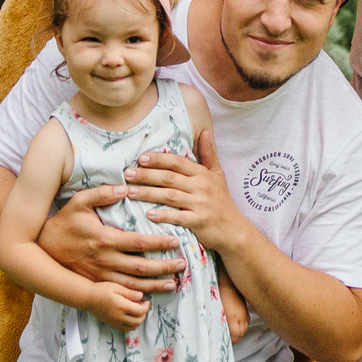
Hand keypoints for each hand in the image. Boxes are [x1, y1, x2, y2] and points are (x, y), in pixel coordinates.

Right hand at [37, 185, 185, 289]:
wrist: (43, 247)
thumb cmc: (65, 222)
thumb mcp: (80, 202)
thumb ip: (102, 194)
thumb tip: (125, 188)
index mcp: (104, 239)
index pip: (138, 243)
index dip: (159, 243)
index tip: (177, 241)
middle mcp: (104, 260)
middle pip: (141, 267)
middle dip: (164, 267)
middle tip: (183, 264)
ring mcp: (101, 275)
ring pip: (133, 284)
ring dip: (155, 285)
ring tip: (174, 283)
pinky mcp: (97, 283)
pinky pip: (121, 292)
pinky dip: (138, 294)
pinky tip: (152, 293)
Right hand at [76, 277, 153, 333]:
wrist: (88, 298)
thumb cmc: (102, 289)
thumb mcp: (116, 287)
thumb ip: (129, 292)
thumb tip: (141, 296)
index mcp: (121, 306)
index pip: (140, 311)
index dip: (146, 307)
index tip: (146, 300)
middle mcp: (119, 317)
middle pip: (138, 321)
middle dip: (144, 314)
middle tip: (143, 305)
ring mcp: (115, 322)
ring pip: (133, 327)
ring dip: (139, 320)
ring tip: (137, 311)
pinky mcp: (112, 324)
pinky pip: (126, 329)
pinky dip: (132, 325)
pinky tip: (130, 316)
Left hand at [125, 128, 245, 253]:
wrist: (234, 230)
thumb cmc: (222, 201)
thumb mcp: (218, 175)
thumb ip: (208, 154)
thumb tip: (204, 131)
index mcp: (203, 174)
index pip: (177, 162)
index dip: (158, 159)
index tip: (140, 158)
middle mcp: (202, 186)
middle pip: (169, 177)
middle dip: (146, 175)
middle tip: (127, 174)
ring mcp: (201, 204)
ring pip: (169, 196)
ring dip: (148, 193)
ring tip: (130, 192)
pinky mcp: (199, 222)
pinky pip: (178, 217)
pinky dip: (163, 215)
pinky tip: (148, 214)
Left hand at [216, 276, 250, 341]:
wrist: (225, 278)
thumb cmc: (216, 292)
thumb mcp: (214, 309)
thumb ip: (216, 321)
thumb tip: (215, 330)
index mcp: (232, 317)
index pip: (234, 335)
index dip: (230, 341)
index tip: (223, 344)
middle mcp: (240, 316)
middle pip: (240, 333)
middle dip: (234, 339)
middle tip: (226, 341)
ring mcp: (244, 311)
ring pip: (244, 328)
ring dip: (238, 333)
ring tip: (231, 335)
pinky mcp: (245, 307)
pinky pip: (246, 321)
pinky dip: (242, 326)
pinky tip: (236, 325)